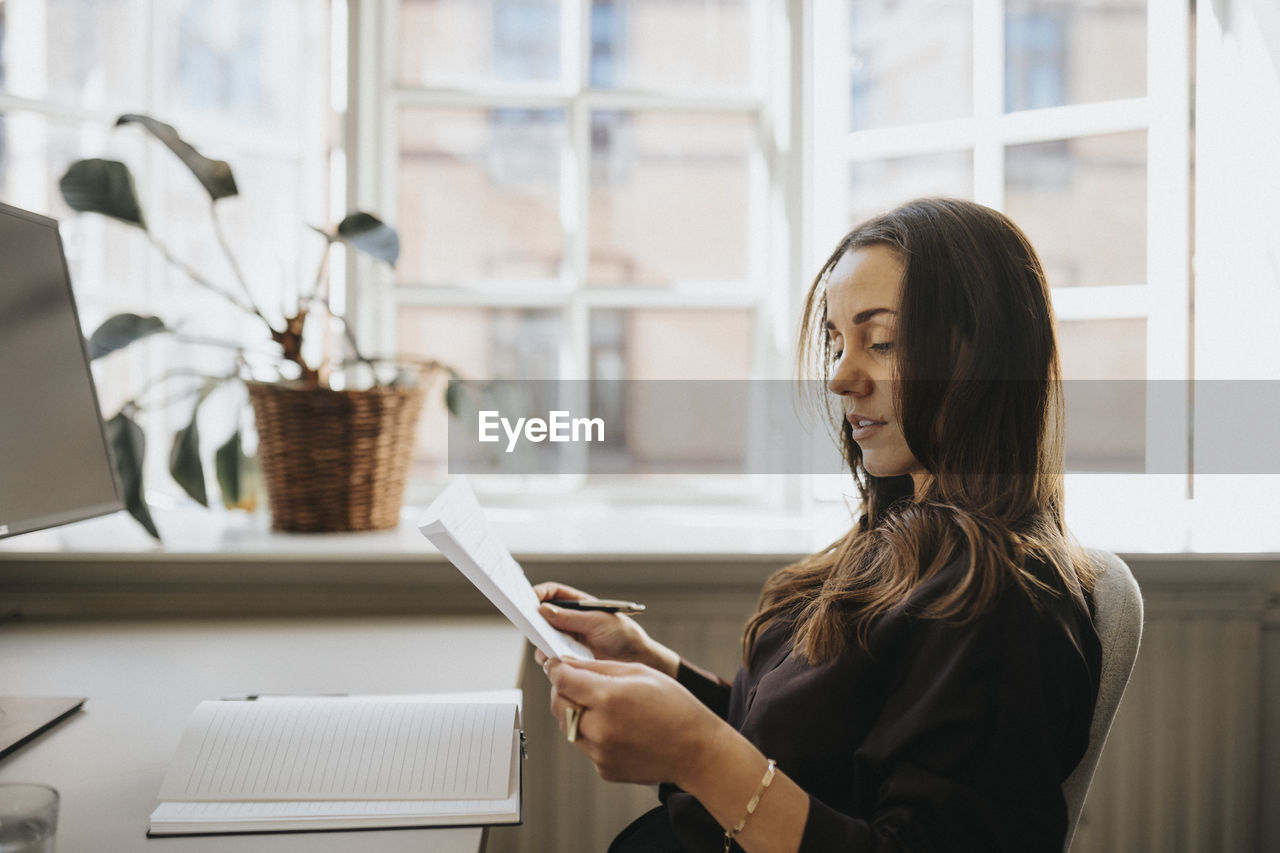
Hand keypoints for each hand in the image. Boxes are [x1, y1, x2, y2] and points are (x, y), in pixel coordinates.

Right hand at [532, 582, 678, 676]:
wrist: (636, 660)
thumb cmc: (623, 635)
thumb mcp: (597, 622)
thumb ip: (571, 618)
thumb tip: (543, 610)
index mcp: (579, 604)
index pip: (553, 593)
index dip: (540, 593)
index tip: (529, 599)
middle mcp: (571, 620)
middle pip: (544, 615)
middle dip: (534, 618)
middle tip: (527, 623)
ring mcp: (569, 638)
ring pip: (544, 636)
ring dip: (540, 640)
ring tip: (542, 643)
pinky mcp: (569, 656)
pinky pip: (551, 654)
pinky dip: (547, 656)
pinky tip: (551, 659)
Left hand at [544, 657, 728, 785]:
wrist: (696, 750)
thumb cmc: (674, 707)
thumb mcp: (639, 672)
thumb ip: (599, 668)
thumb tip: (568, 664)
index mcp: (608, 697)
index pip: (562, 680)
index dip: (555, 668)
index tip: (554, 664)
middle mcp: (599, 727)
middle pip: (558, 705)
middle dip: (562, 691)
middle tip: (575, 683)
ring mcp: (600, 752)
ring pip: (568, 727)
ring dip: (576, 713)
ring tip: (602, 706)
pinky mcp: (604, 769)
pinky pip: (586, 746)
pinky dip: (592, 734)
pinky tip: (616, 728)